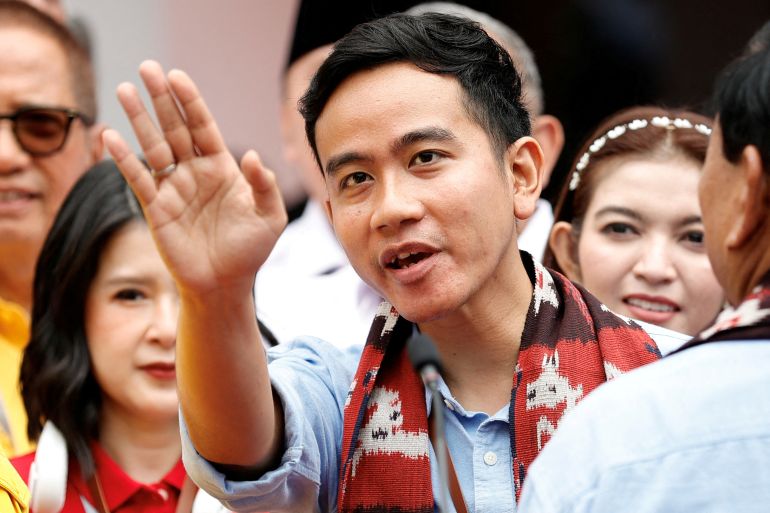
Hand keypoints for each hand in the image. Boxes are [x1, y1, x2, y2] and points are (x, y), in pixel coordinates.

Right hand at [103, 61, 286, 296]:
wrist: (225, 284)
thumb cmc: (250, 251)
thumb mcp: (269, 217)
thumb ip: (264, 185)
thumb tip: (251, 155)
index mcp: (223, 168)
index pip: (204, 126)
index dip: (191, 102)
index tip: (177, 76)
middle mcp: (195, 172)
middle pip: (175, 128)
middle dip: (161, 99)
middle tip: (146, 67)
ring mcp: (174, 188)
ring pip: (153, 147)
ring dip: (138, 119)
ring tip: (124, 90)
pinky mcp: (155, 208)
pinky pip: (138, 179)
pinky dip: (123, 159)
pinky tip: (110, 137)